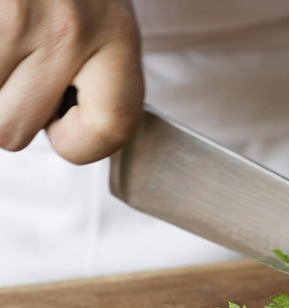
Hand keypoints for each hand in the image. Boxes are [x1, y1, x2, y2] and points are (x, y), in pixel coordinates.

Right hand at [0, 0, 142, 163]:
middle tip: (14, 69)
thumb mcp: (102, 16)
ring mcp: (14, 17)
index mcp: (114, 34)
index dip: (83, 145)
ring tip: (4, 45)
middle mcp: (66, 29)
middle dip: (6, 110)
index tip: (65, 132)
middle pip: (13, 130)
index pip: (114, 125)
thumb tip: (64, 132)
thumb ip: (98, 76)